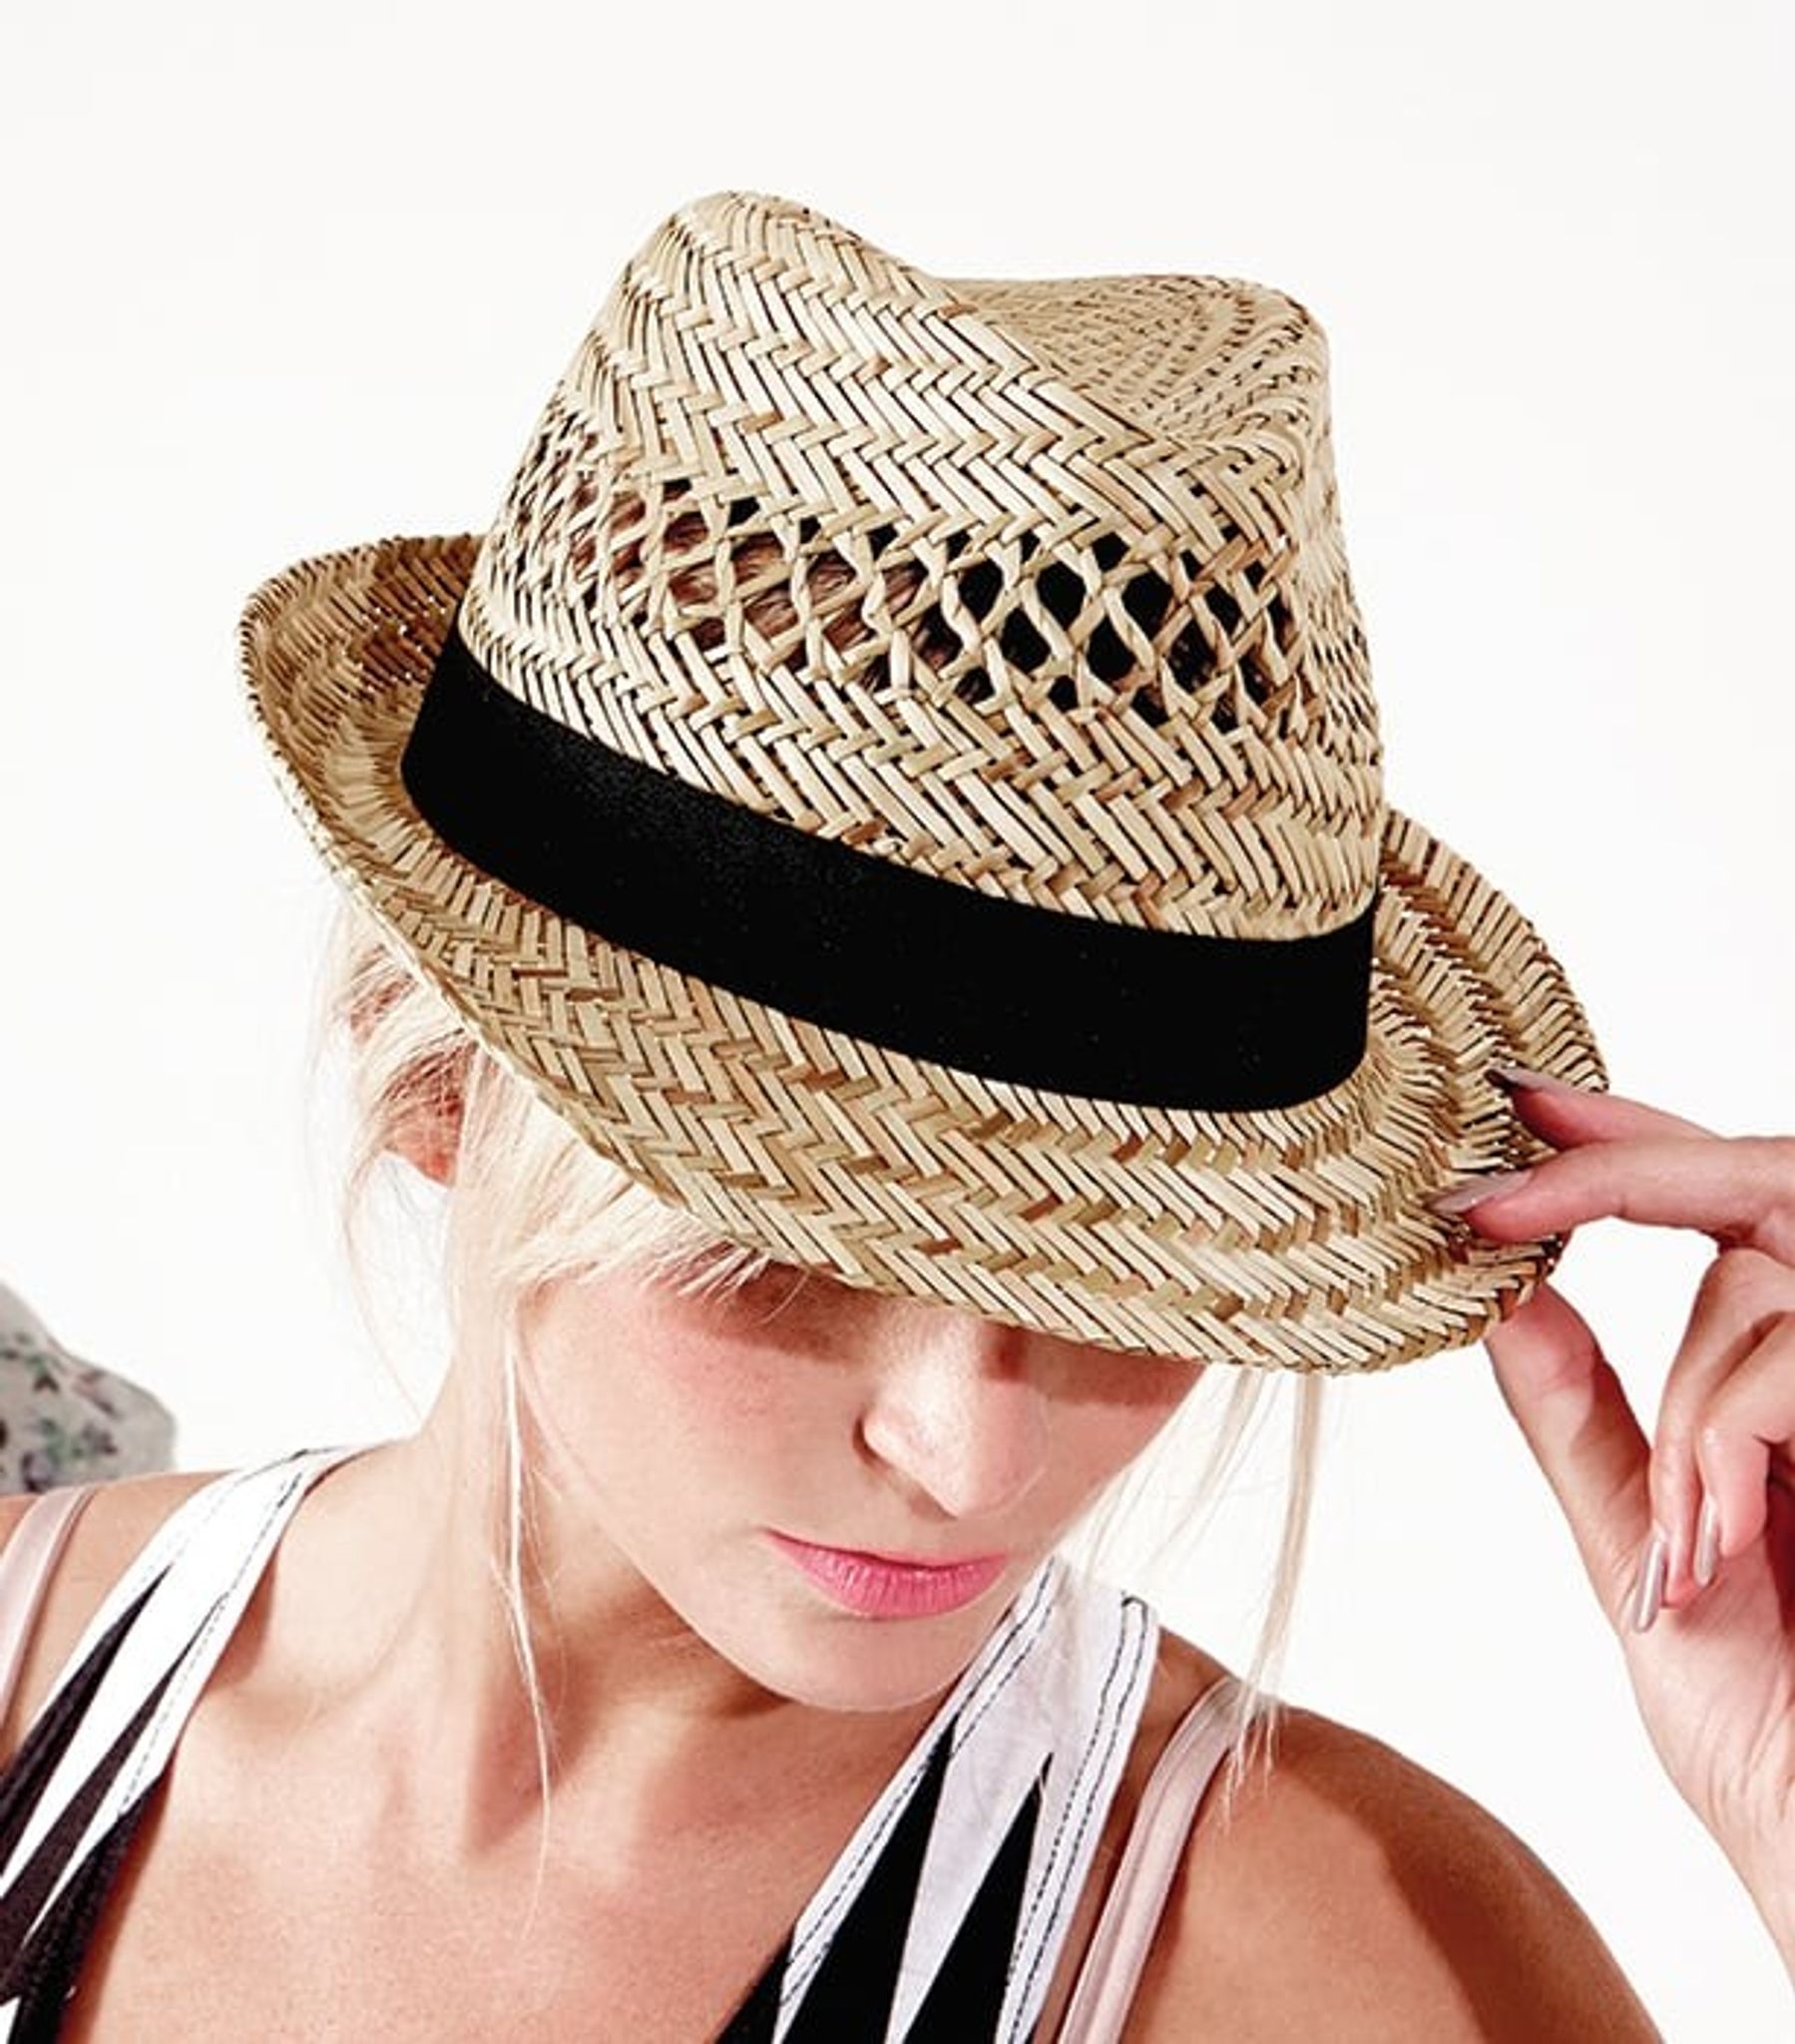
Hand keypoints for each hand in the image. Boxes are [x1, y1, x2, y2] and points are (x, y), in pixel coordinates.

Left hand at [1431, 1074, 1794, 1969]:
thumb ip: (1590, 1430)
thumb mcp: (1649, 1568)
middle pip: (1765, 1198)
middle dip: (1628, 1174)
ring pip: (1774, 1273)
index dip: (1635, 1144)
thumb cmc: (1769, 1743)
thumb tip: (1507, 1303)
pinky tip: (1717, 1535)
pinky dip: (1734, 1428)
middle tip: (1493, 1197)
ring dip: (1700, 1391)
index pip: (1730, 1223)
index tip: (1522, 1099)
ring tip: (1689, 1532)